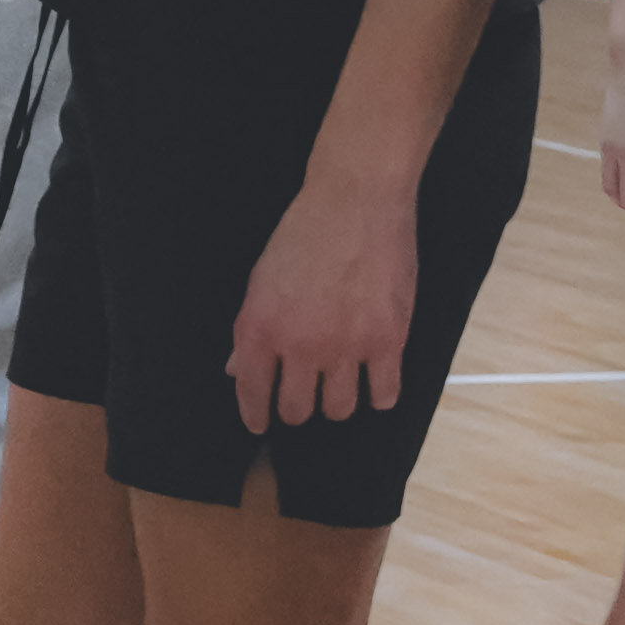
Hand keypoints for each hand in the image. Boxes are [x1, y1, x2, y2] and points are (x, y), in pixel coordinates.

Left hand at [226, 163, 418, 435]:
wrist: (356, 200)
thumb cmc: (305, 232)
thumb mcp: (260, 278)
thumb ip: (249, 329)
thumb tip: (236, 367)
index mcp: (261, 328)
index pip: (251, 394)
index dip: (255, 416)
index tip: (261, 424)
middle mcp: (301, 345)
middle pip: (298, 410)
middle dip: (297, 409)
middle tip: (304, 396)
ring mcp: (347, 346)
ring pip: (340, 409)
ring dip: (337, 403)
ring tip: (339, 387)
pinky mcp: (388, 341)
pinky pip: (384, 395)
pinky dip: (379, 395)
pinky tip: (375, 384)